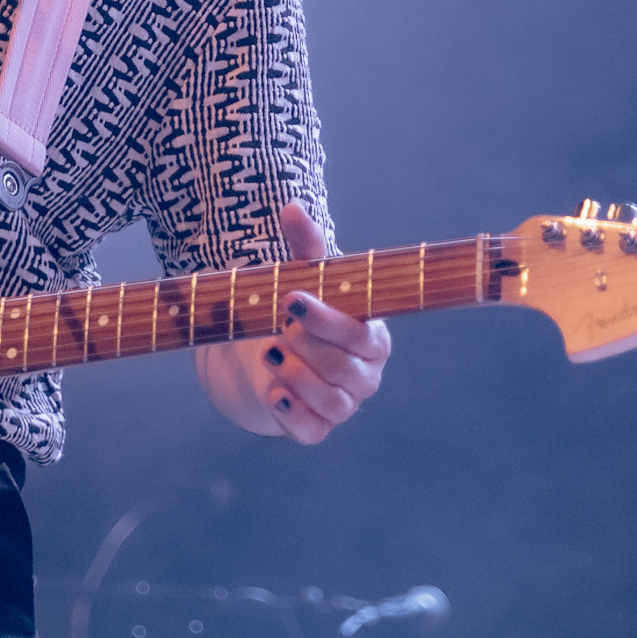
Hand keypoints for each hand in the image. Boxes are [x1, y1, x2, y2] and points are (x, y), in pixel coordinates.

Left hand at [221, 201, 392, 444]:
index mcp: (370, 335)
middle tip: (277, 327)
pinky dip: (292, 413)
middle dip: (307, 346)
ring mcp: (344, 404)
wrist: (266, 355)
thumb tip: (292, 207)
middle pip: (343, 367)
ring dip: (296, 376)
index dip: (325, 319)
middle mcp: (364, 373)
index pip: (359, 333)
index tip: (289, 299)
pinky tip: (272, 393)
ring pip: (331, 401)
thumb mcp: (300, 278)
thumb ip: (303, 247)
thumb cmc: (297, 313)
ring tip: (268, 354)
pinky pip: (312, 430)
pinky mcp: (317, 427)